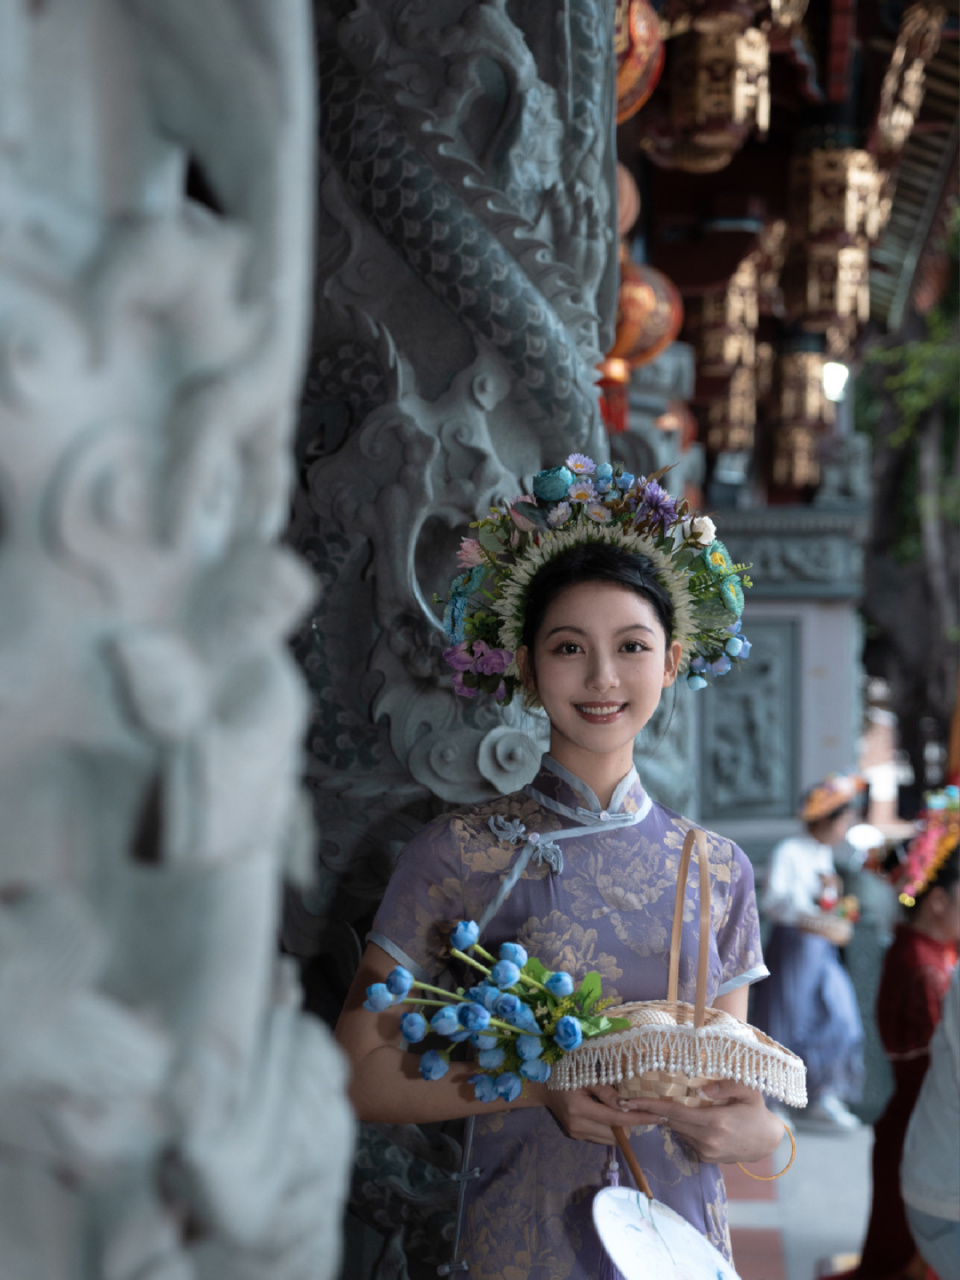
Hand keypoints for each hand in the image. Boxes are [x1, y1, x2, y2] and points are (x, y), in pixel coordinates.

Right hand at [543, 1085, 655, 1145]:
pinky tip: (604, 1113)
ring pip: (610, 1139)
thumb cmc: (566, 1072)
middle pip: (616, 1135)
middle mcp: (578, 1126)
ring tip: (616, 1109)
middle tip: (633, 1107)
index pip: (617, 1119)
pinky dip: (608, 1128)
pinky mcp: (576, 1136)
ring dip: (618, 1127)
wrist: (542, 1085)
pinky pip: (600, 1137)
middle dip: (628, 1124)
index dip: (639, 1119)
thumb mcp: (586, 1076)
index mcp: (580, 1109)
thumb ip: (606, 1092)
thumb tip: (627, 1105)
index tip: (658, 1117)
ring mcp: (576, 1134)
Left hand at [616, 1081, 784, 1164]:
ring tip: (662, 1104)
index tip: (629, 1102)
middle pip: (671, 1122)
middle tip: (631, 1099)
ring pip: (678, 1130)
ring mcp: (706, 1152)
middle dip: (653, 1111)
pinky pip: (687, 1138)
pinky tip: (692, 1118)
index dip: (650, 1106)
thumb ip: (725, 1086)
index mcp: (715, 1121)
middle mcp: (707, 1140)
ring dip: (671, 1118)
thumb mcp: (748, 1091)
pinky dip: (685, 1127)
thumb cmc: (756, 1110)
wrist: (767, 1141)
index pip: (674, 1112)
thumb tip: (699, 1088)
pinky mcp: (706, 1158)